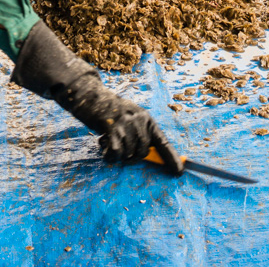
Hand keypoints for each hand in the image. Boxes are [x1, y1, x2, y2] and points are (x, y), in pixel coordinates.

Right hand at [10, 21, 182, 173]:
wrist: (90, 97)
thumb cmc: (110, 112)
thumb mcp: (130, 119)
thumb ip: (139, 135)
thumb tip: (146, 156)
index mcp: (147, 119)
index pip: (162, 141)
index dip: (171, 158)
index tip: (179, 172)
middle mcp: (140, 120)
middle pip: (142, 153)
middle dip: (130, 156)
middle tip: (118, 146)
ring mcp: (127, 124)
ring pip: (128, 155)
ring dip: (117, 154)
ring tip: (108, 140)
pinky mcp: (112, 127)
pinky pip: (116, 154)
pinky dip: (109, 155)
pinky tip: (103, 145)